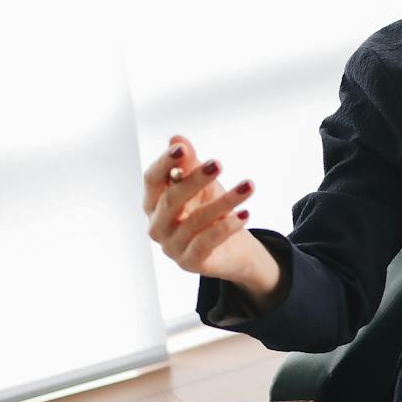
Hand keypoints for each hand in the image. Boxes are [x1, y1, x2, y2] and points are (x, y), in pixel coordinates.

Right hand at [142, 134, 278, 299]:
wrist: (232, 250)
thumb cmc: (211, 210)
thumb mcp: (204, 184)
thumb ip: (190, 163)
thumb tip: (177, 138)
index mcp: (153, 203)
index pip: (152, 179)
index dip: (164, 163)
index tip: (182, 148)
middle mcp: (157, 226)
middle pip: (172, 198)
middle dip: (195, 179)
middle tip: (218, 164)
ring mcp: (171, 246)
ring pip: (196, 220)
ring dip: (225, 200)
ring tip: (249, 186)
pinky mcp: (190, 262)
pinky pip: (208, 241)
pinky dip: (228, 226)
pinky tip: (246, 213)